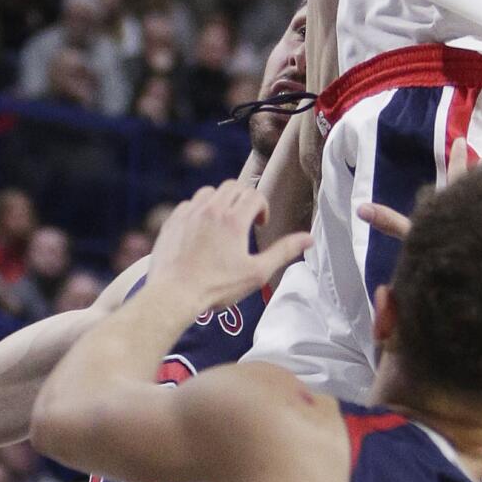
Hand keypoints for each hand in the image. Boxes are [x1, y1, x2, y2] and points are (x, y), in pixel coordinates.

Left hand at [148, 178, 311, 308]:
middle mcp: (211, 209)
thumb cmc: (216, 287)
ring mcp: (189, 213)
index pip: (254, 195)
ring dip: (221, 201)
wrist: (173, 294)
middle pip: (233, 186)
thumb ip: (283, 251)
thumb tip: (308, 239)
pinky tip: (202, 230)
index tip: (260, 224)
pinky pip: (189, 204)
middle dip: (244, 199)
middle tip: (246, 221)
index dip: (262, 207)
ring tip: (224, 224)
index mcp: (233, 219)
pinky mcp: (173, 221)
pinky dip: (199, 210)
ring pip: (210, 192)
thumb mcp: (256, 272)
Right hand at [357, 138, 470, 242]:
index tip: (462, 140)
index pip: (455, 176)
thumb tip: (361, 207)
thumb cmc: (448, 250)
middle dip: (479, 172)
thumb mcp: (413, 236)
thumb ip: (390, 222)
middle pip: (477, 186)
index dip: (458, 159)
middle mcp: (477, 207)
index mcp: (455, 203)